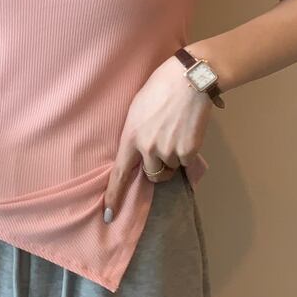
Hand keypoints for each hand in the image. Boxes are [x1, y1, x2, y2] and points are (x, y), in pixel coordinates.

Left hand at [103, 53, 213, 220]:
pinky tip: (188, 131)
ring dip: (174, 158)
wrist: (187, 80)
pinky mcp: (188, 150)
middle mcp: (147, 148)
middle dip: (158, 168)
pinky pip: (187, 161)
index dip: (113, 196)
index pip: (119, 173)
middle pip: (153, 175)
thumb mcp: (136, 111)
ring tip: (176, 132)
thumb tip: (141, 152)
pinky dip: (189, 151)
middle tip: (164, 147)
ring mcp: (168, 151)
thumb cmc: (159, 89)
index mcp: (130, 137)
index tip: (108, 215)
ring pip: (171, 168)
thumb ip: (136, 135)